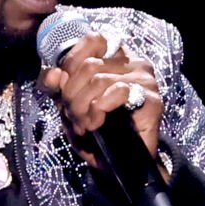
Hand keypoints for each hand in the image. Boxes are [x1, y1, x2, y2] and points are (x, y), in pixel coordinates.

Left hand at [38, 31, 163, 168]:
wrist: (121, 165)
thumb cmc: (99, 132)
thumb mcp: (71, 107)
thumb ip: (60, 88)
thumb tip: (53, 74)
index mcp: (117, 58)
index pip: (93, 40)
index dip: (72, 62)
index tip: (65, 88)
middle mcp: (134, 63)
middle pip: (90, 65)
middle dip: (72, 95)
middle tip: (73, 117)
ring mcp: (145, 80)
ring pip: (99, 79)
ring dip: (82, 107)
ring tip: (83, 125)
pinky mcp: (151, 99)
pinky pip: (117, 92)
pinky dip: (99, 109)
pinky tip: (97, 123)